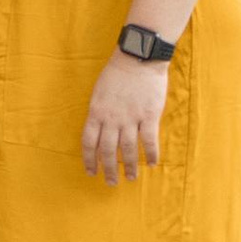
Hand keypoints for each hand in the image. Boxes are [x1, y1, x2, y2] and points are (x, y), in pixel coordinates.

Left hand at [81, 52, 168, 185]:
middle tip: (111, 183)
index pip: (89, 142)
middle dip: (108, 169)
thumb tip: (98, 131)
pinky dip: (151, 154)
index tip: (91, 172)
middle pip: (107, 150)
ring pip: (127, 149)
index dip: (89, 159)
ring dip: (129, 166)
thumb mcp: (99, 92)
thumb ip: (98, 113)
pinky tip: (152, 164)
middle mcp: (111, 118)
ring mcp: (130, 118)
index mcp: (96, 112)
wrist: (138, 58)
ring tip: (131, 178)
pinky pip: (149, 140)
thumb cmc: (117, 73)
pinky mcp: (149, 116)